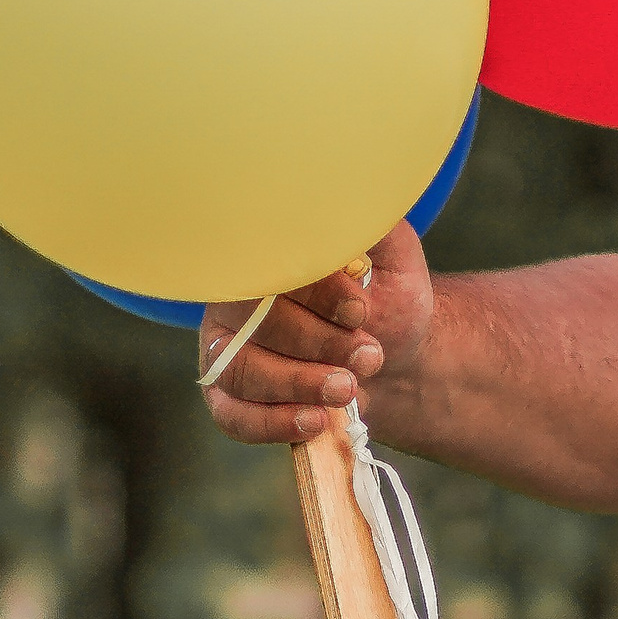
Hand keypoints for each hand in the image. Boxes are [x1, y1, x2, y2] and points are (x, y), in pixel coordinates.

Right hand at [198, 221, 437, 446]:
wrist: (391, 355)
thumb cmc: (383, 298)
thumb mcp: (393, 255)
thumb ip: (373, 225)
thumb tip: (356, 195)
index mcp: (265, 253)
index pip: (269, 265)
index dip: (315, 293)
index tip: (360, 308)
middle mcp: (233, 297)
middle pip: (251, 321)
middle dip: (317, 344)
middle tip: (369, 355)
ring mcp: (224, 348)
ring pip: (241, 370)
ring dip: (300, 384)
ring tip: (349, 389)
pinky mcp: (228, 397)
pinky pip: (233, 415)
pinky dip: (275, 423)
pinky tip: (317, 420)